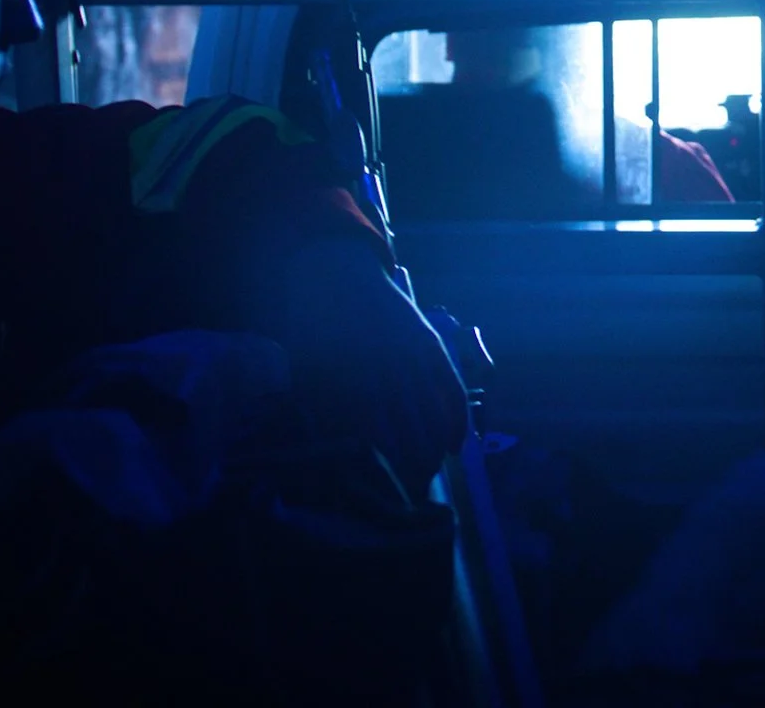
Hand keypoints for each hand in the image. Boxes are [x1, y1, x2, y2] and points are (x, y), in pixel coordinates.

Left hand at [267, 238, 469, 494]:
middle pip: (408, 436)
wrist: (334, 270)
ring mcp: (414, 357)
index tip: (384, 494)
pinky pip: (452, 388)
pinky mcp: (429, 345)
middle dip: (410, 470)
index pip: (377, 442)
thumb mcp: (306, 369)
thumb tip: (341, 453)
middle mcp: (390, 373)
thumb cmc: (312, 323)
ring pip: (432, 417)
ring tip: (430, 474)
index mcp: (354, 381)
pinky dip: (457, 419)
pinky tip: (457, 444)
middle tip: (409, 493)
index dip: (383, 471)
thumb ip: (323, 411)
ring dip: (433, 451)